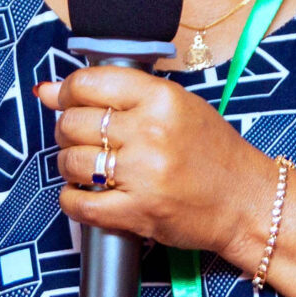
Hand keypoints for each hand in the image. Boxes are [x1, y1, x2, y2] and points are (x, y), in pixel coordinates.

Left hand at [36, 67, 274, 265]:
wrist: (246, 201)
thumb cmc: (215, 154)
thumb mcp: (178, 107)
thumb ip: (119, 94)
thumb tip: (49, 91)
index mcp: (162, 99)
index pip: (89, 83)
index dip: (68, 92)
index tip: (69, 101)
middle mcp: (150, 133)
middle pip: (74, 122)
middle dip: (66, 130)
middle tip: (80, 138)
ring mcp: (142, 174)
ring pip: (71, 161)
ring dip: (69, 165)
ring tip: (86, 167)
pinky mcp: (137, 212)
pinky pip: (79, 204)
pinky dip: (72, 200)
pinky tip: (84, 194)